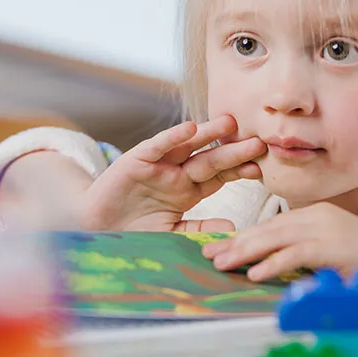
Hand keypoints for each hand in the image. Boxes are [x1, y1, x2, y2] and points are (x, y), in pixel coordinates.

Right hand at [80, 115, 265, 231]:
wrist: (96, 228)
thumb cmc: (134, 231)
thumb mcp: (172, 233)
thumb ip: (199, 228)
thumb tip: (234, 228)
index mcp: (188, 190)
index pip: (220, 177)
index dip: (239, 171)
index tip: (261, 169)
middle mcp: (177, 174)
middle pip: (211, 159)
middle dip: (234, 151)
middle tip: (259, 142)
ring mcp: (158, 165)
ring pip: (188, 146)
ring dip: (208, 134)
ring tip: (230, 123)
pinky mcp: (136, 160)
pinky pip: (158, 146)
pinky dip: (173, 137)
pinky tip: (190, 128)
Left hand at [202, 202, 357, 280]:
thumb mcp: (330, 252)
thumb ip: (303, 251)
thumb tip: (270, 263)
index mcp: (315, 214)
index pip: (271, 225)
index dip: (244, 236)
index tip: (220, 246)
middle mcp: (317, 216)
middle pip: (267, 229)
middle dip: (236, 242)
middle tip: (210, 254)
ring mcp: (326, 228)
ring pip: (276, 238)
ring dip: (246, 252)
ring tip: (222, 263)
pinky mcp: (334, 246)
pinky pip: (296, 254)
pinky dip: (273, 264)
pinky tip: (255, 274)